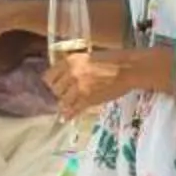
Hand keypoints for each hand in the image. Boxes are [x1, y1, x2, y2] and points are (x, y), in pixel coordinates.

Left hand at [46, 45, 175, 118]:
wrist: (127, 69)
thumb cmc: (112, 60)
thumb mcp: (88, 57)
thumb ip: (74, 66)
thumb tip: (65, 76)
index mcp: (70, 61)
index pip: (48, 76)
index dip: (51, 82)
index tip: (55, 86)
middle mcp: (71, 74)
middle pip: (55, 90)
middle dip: (60, 93)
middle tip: (65, 95)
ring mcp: (78, 88)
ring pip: (62, 101)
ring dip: (65, 104)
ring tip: (69, 105)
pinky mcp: (87, 99)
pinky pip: (73, 110)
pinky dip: (70, 114)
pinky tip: (68, 117)